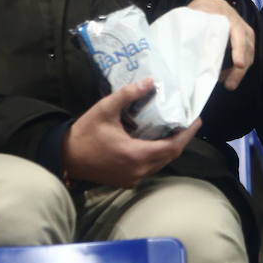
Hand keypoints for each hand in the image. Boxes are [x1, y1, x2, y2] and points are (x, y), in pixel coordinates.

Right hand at [62, 78, 203, 187]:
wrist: (65, 158)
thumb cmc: (85, 133)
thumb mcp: (105, 109)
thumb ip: (128, 95)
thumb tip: (150, 81)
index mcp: (136, 155)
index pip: (172, 147)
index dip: (187, 134)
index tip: (197, 120)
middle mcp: (138, 171)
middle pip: (170, 156)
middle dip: (181, 139)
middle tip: (188, 121)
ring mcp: (132, 178)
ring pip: (160, 163)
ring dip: (169, 148)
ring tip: (175, 128)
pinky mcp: (126, 180)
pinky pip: (150, 167)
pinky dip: (157, 154)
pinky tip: (156, 140)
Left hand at [187, 0, 254, 90]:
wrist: (215, 5)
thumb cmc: (204, 11)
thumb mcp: (197, 12)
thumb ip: (195, 24)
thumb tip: (189, 41)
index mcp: (229, 18)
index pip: (238, 35)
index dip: (239, 50)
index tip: (239, 64)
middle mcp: (242, 26)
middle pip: (247, 49)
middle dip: (240, 69)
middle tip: (229, 85)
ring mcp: (247, 34)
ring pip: (249, 55)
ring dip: (239, 72)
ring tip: (227, 84)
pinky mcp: (247, 42)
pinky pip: (247, 57)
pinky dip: (238, 70)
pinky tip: (225, 76)